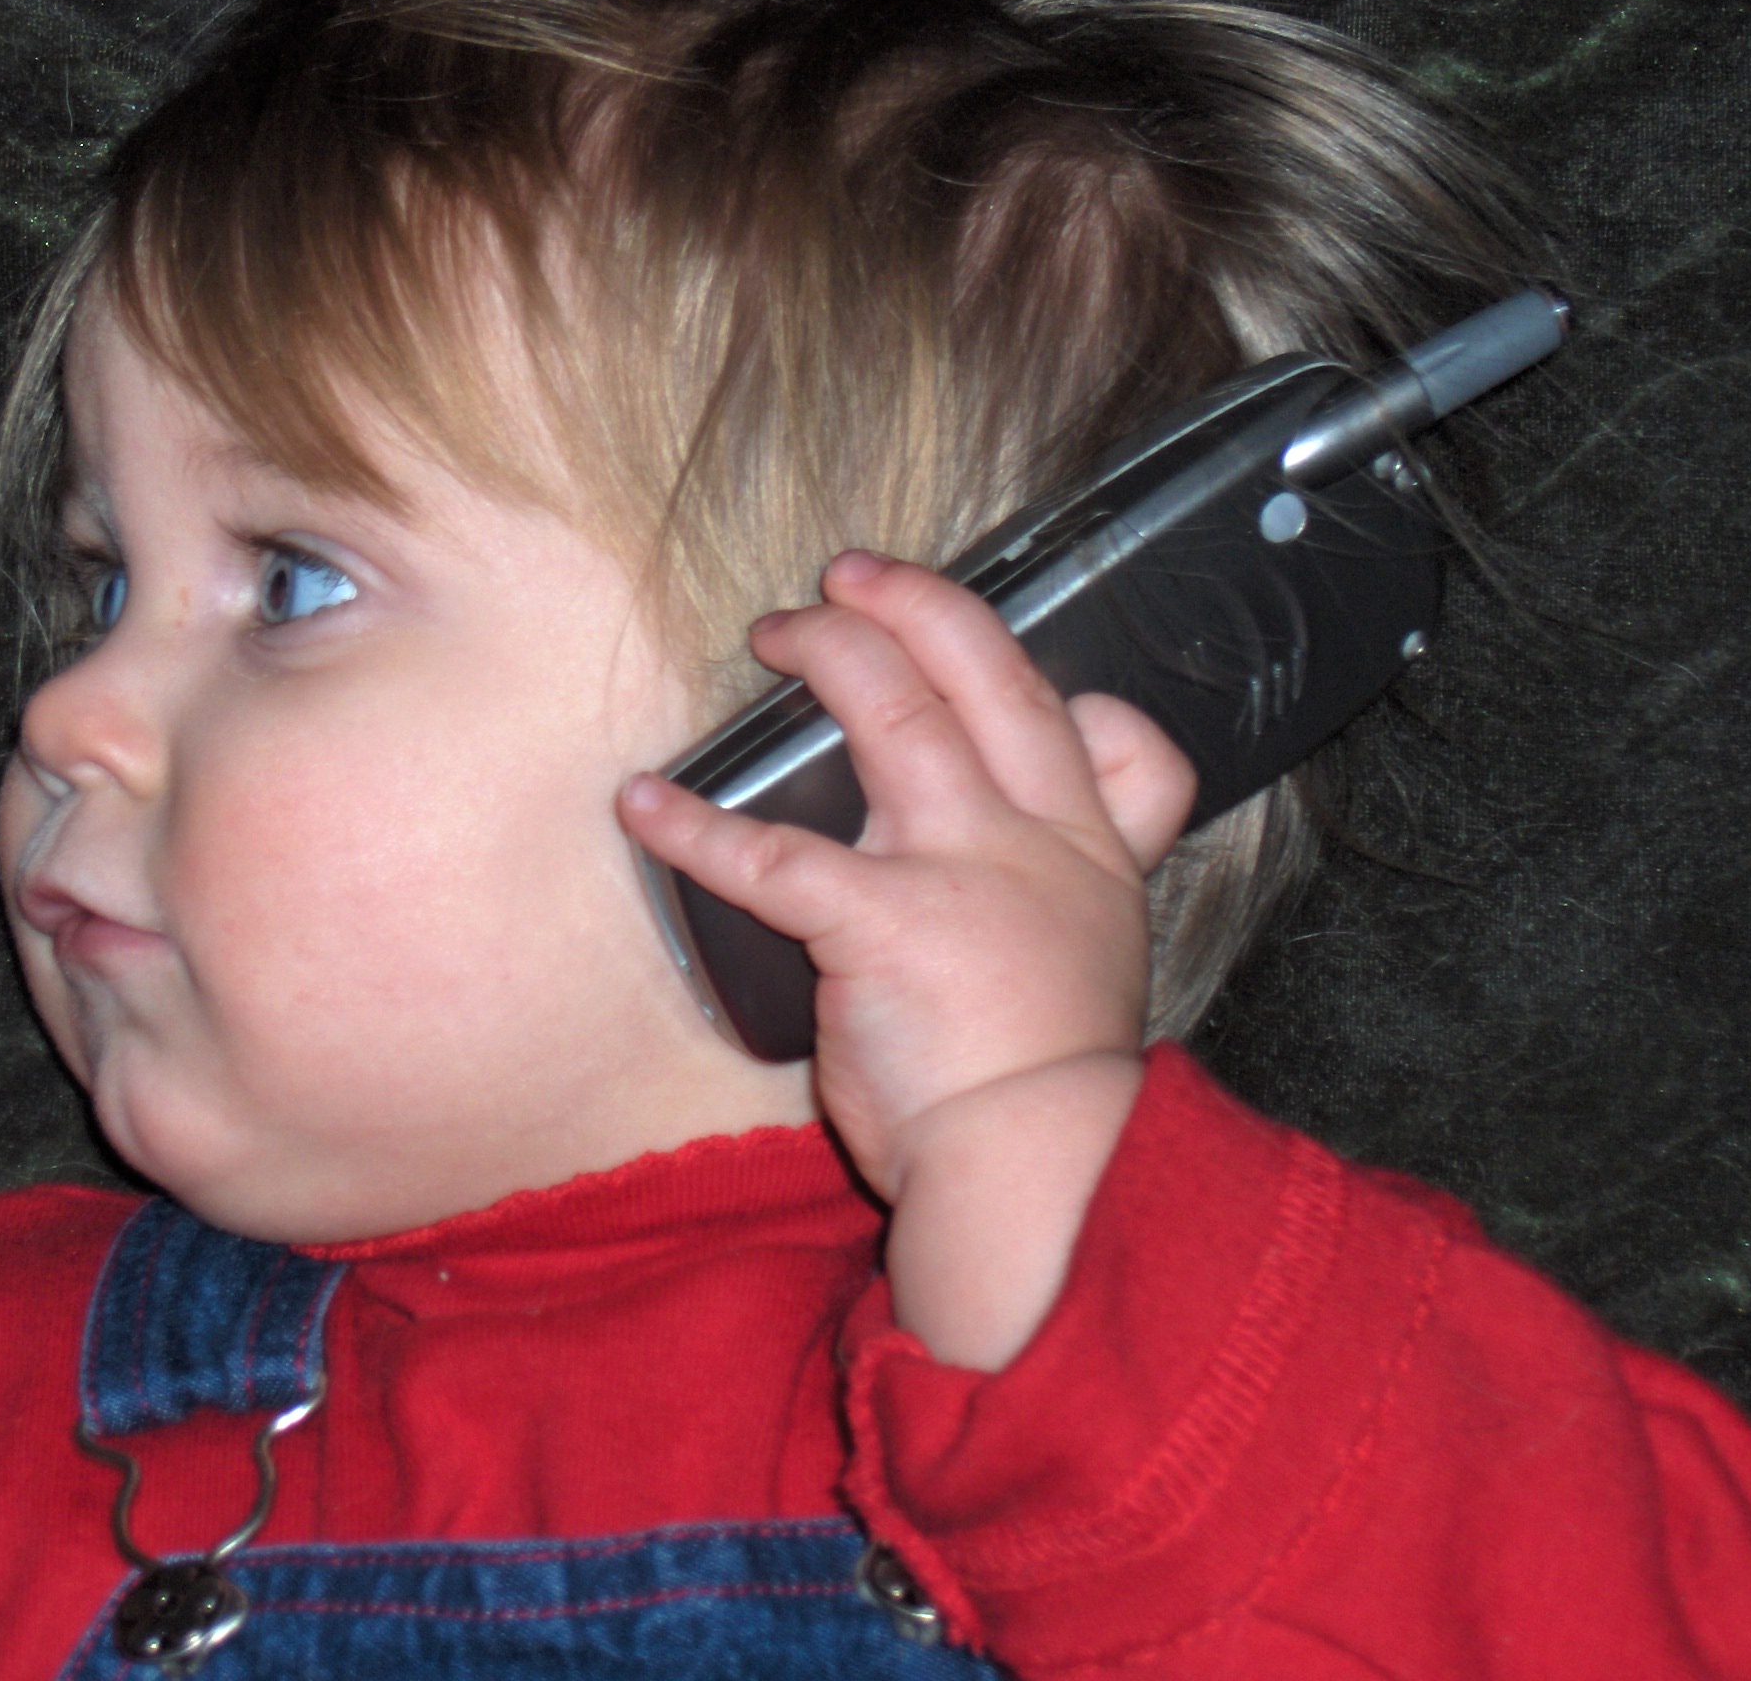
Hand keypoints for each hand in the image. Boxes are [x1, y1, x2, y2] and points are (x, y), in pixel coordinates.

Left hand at [620, 550, 1194, 1366]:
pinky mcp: (881, 921)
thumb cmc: (1047, 1105)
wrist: (1043, 1175)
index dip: (1040, 675)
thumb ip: (1045, 924)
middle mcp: (1034, 839)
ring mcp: (963, 868)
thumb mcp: (1088, 988)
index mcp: (1089, 858)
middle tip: (847, 574)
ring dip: (826, 652)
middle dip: (910, 604)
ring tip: (772, 629)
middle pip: (982, 671)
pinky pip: (769, 853)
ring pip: (893, 710)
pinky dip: (694, 824)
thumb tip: (984, 915)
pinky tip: (642, 804)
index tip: (980, 648)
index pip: (1107, 730)